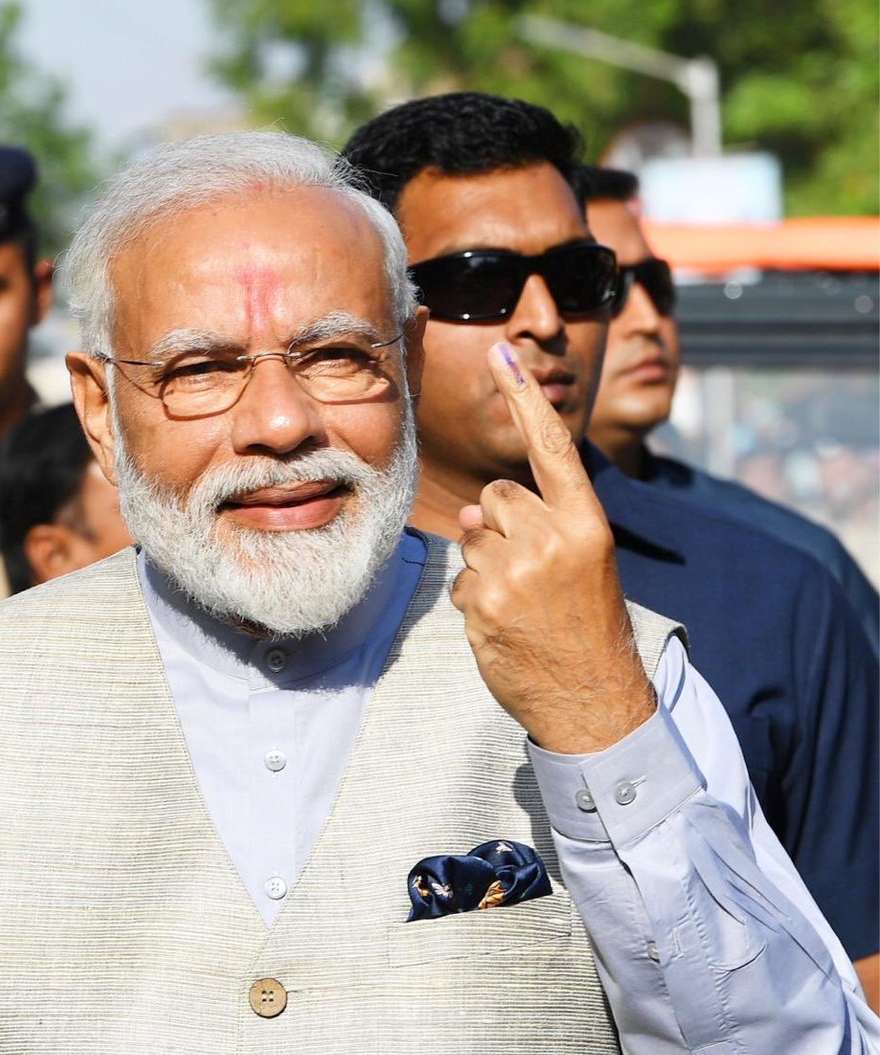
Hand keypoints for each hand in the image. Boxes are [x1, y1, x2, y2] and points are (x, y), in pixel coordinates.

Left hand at [451, 343, 655, 753]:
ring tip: (521, 600)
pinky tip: (505, 623)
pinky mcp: (483, 604)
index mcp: (588, 524)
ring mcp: (515, 573)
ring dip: (486, 563)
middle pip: (496, 496)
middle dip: (502, 523)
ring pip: (473, 535)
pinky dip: (474, 597)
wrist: (594, 700)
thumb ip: (535, 524)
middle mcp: (552, 540)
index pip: (552, 448)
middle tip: (532, 570)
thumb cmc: (589, 624)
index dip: (526, 398)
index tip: (504, 354)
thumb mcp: (584, 563)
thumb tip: (473, 509)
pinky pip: (460, 578)